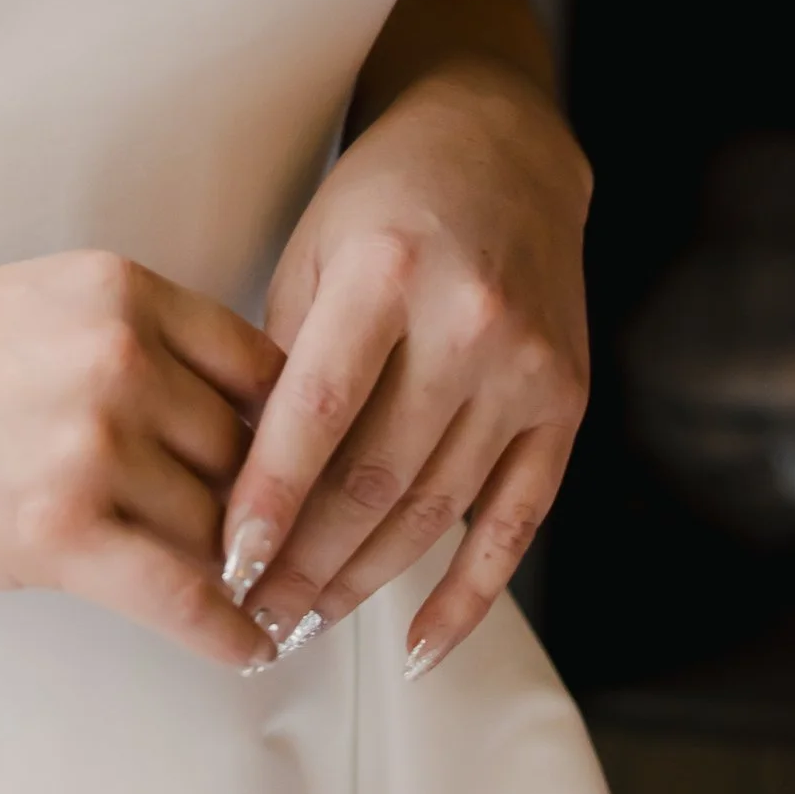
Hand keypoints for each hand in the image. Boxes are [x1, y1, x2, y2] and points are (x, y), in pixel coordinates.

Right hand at [0, 249, 281, 667]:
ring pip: (220, 524)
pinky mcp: (61, 529)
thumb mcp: (35, 309)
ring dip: (229, 569)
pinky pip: (187, 596)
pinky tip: (248, 648)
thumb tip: (229, 432)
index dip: (284, 432)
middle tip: (263, 553)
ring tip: (242, 600)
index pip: (263, 367)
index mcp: (117, 288)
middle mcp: (118, 353)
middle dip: (252, 507)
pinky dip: (230, 632)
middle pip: (249, 451)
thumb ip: (132, 348)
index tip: (291, 477)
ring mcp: (92, 440)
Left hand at [220, 64, 590, 677]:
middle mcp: (469, 322)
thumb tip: (240, 484)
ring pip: (436, 510)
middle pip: (378, 477)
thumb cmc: (383, 199)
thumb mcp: (314, 250)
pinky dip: (465, 594)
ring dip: (366, 581)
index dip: (270, 498)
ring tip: (307, 622)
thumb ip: (285, 358)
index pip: (319, 411)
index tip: (227, 561)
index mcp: (389, 269)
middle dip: (307, 560)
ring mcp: (528, 368)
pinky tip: (418, 644)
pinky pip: (514, 523)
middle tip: (255, 614)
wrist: (502, 148)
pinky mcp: (567, 403)